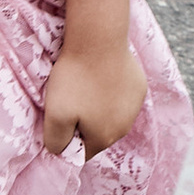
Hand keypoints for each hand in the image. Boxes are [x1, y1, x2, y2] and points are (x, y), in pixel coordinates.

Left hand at [41, 37, 147, 162]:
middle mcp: (124, 128)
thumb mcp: (54, 115)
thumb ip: (55, 141)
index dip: (68, 140)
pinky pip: (122, 99)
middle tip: (70, 101)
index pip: (82, 153)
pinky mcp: (139, 88)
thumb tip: (60, 152)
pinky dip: (111, 93)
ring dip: (99, 109)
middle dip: (84, 125)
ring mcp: (135, 108)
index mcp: (103, 139)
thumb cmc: (75, 79)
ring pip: (111, 117)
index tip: (59, 119)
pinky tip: (101, 76)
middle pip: (98, 135)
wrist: (98, 41)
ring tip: (85, 87)